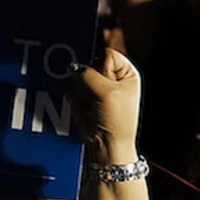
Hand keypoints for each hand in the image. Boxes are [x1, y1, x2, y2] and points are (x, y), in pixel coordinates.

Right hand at [74, 48, 141, 163]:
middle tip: (97, 96)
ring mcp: (97, 88)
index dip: (101, 65)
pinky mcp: (84, 98)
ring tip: (93, 106)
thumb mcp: (107, 92)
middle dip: (89, 80)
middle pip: (90, 65)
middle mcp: (112, 78)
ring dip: (82, 92)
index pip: (107, 53)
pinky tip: (86, 111)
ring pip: (79, 78)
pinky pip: (72, 91)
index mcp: (127, 73)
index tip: (103, 80)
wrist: (106, 145)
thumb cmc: (117, 121)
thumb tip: (74, 67)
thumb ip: (89, 74)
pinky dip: (76, 101)